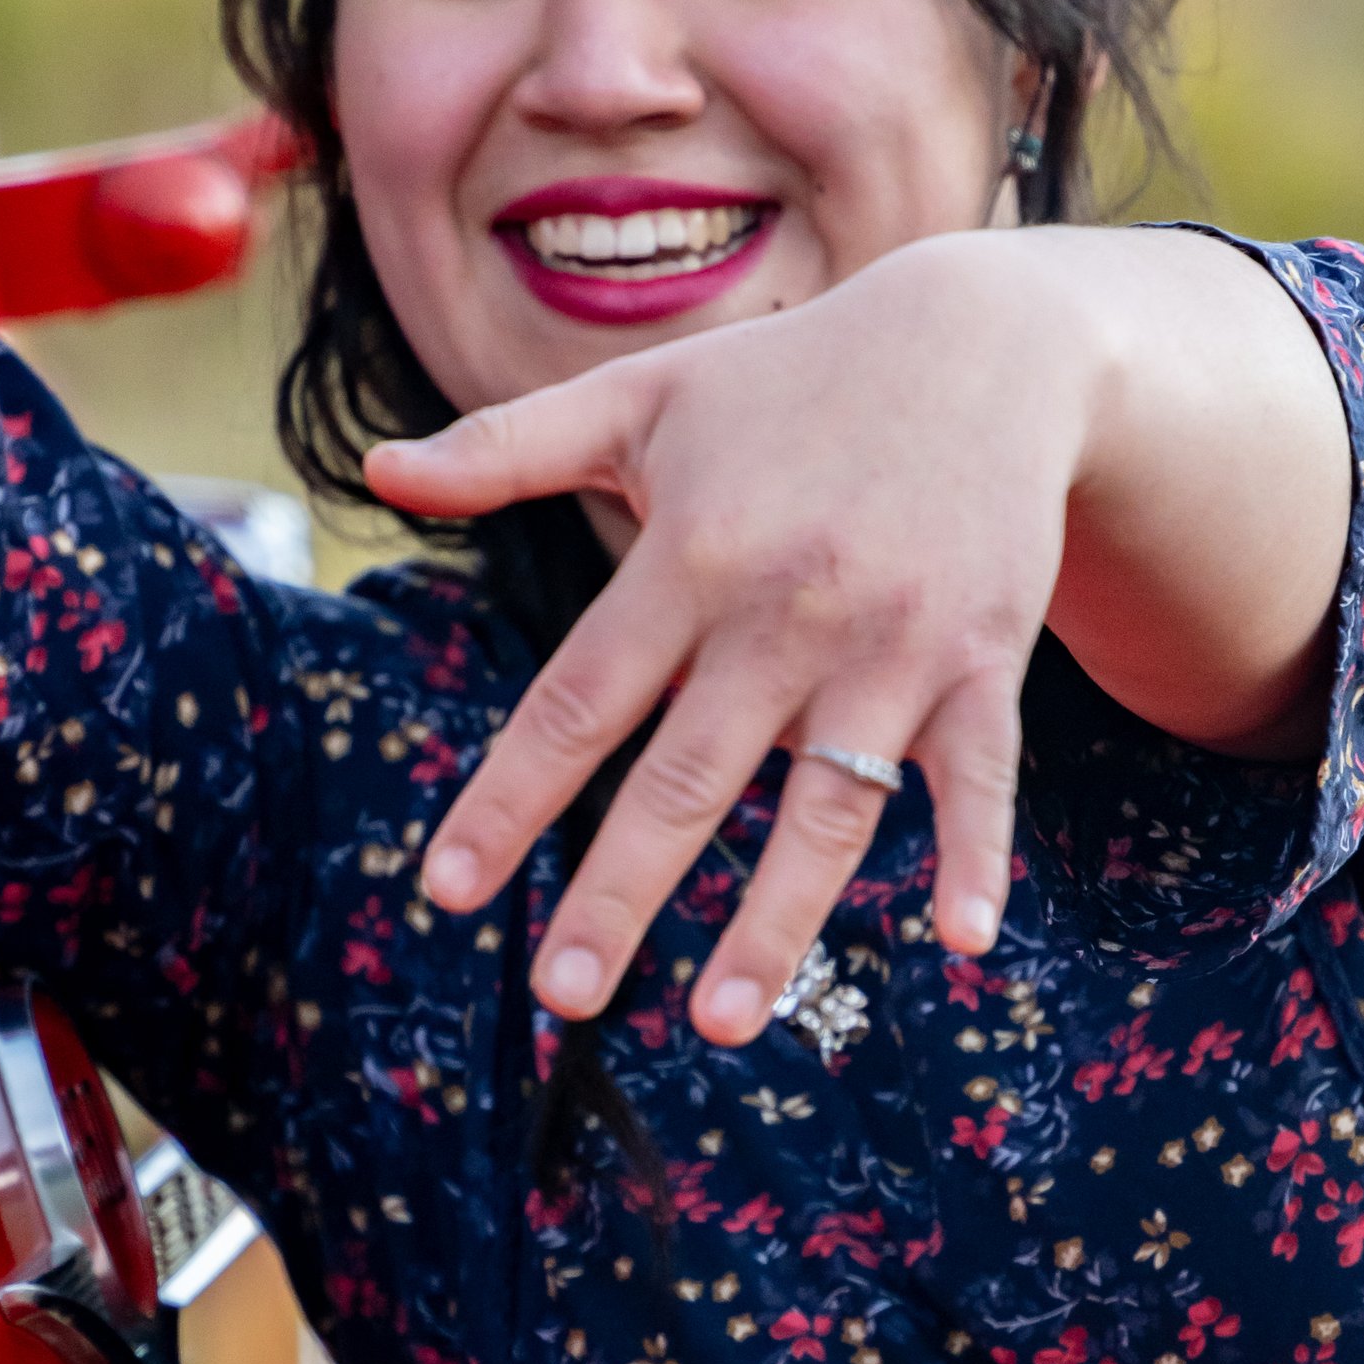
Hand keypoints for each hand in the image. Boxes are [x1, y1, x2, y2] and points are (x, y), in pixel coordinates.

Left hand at [368, 226, 1349, 1045]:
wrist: (985, 342)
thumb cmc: (793, 380)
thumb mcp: (644, 397)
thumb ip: (506, 447)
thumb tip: (378, 471)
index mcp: (688, 556)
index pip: (579, 700)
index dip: (510, 797)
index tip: (448, 888)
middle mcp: (786, 609)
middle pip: (687, 776)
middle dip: (620, 891)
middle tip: (562, 996)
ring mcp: (892, 643)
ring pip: (827, 805)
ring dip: (776, 918)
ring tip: (717, 1021)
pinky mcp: (985, 657)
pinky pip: (981, 772)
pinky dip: (977, 851)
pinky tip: (961, 939)